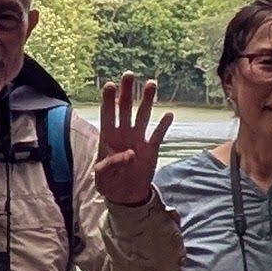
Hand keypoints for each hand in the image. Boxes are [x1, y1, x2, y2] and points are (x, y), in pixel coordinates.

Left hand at [92, 74, 174, 205]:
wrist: (126, 195)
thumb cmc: (110, 183)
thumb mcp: (103, 178)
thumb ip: (111, 165)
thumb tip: (129, 154)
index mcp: (108, 137)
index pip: (107, 114)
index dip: (108, 100)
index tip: (110, 85)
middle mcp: (123, 133)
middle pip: (125, 108)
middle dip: (127, 91)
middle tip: (129, 75)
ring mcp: (138, 139)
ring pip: (143, 115)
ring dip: (147, 100)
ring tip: (151, 83)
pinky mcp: (151, 148)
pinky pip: (158, 134)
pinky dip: (163, 125)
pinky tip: (168, 114)